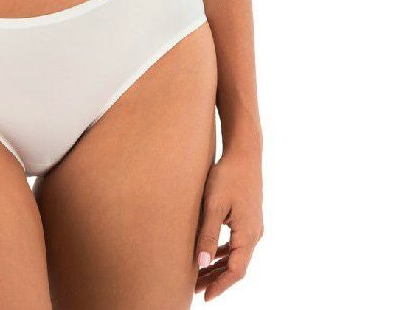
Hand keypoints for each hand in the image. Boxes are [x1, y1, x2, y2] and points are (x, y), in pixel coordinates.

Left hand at [194, 149, 262, 300]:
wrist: (244, 153)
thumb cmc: (228, 176)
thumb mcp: (214, 206)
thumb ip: (207, 235)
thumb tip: (202, 263)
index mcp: (248, 235)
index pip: (236, 271)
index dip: (220, 286)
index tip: (204, 297)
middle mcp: (254, 234)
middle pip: (236, 265)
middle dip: (216, 278)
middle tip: (194, 288)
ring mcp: (253, 226)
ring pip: (235, 255)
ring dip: (218, 265)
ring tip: (198, 274)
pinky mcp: (248, 217)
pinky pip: (236, 242)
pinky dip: (223, 251)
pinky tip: (210, 253)